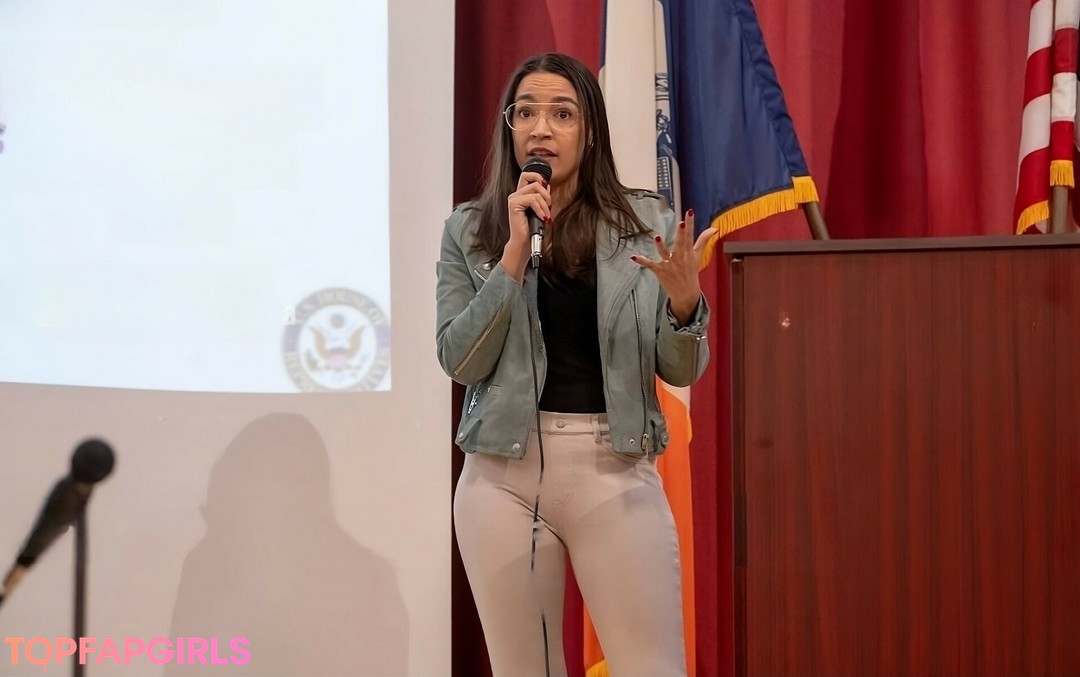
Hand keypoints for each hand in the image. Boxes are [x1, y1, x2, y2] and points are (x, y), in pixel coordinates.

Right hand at [501, 171, 551, 281]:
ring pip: (536, 189)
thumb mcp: (541, 209)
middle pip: (533, 179)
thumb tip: (547, 185)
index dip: (539, 178)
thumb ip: (542, 196)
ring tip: (546, 215)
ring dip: (545, 203)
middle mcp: (516, 194)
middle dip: (546, 192)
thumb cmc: (533, 229)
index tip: (547, 191)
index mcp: (521, 194)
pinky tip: (542, 218)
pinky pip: (533, 199)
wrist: (525, 243)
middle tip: (548, 206)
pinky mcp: (513, 205)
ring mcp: (514, 199)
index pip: (528, 175)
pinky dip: (541, 209)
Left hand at [632, 209, 717, 325]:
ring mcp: (669, 264)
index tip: (690, 212)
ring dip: (661, 246)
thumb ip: (703, 240)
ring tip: (657, 238)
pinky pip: (650, 265)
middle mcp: (680, 257)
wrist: (686, 294)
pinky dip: (642, 261)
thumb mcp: (698, 256)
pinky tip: (633, 256)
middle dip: (681, 234)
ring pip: (665, 253)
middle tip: (681, 223)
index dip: (690, 224)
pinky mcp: (660, 271)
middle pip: (680, 243)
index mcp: (688, 252)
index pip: (690, 235)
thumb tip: (714, 228)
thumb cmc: (691, 272)